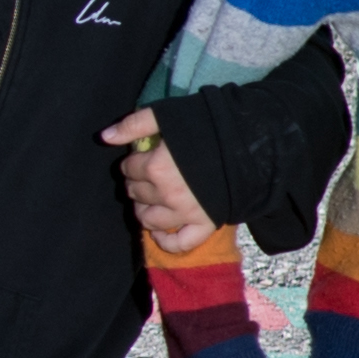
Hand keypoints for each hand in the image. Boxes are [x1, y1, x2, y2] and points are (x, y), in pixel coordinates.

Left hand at [101, 108, 213, 253]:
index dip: (133, 162)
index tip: (141, 158)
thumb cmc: (209, 124)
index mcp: (156, 167)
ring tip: (149, 200)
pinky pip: (180, 242)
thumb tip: (104, 137)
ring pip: (150, 219)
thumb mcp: (168, 115)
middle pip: (137, 193)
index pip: (129, 169)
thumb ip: (134, 125)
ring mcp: (186, 213)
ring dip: (144, 210)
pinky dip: (166, 241)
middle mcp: (167, 194)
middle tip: (146, 177)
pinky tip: (158, 234)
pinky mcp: (206, 224)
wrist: (254, 141)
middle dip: (137, 184)